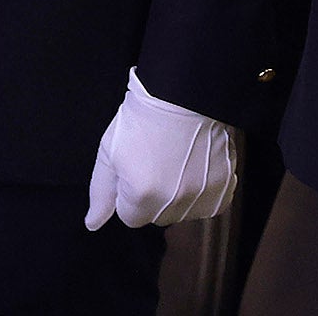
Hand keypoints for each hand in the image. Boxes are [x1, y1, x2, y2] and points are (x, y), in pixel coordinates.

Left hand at [83, 69, 238, 229]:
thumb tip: (92, 224)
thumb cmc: (142, 118)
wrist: (184, 92)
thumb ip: (101, 193)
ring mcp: (201, 196)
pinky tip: (196, 166)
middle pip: (157, 217)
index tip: (136, 167)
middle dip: (153, 197)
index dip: (129, 192)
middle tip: (156, 161)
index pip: (130, 217)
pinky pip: (209, 204)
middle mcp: (173, 203)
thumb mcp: (109, 151)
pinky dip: (203, 190)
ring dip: (178, 195)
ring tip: (177, 161)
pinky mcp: (224, 187)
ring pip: (183, 212)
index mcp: (141, 196)